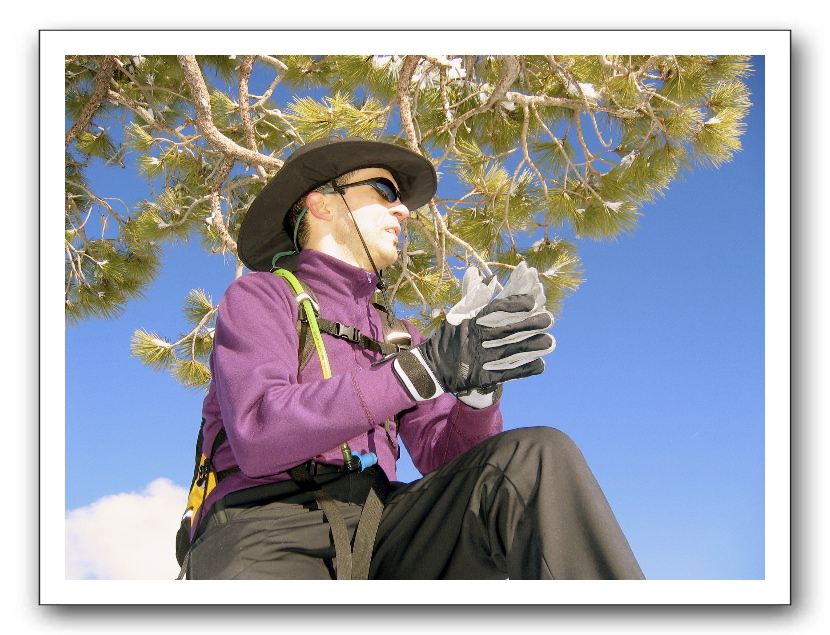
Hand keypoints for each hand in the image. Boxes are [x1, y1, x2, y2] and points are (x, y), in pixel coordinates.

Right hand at [449, 262, 554, 407]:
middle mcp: (477, 339)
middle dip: (531, 324)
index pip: (496, 309)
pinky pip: (508, 373)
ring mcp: (480, 359)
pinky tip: (540, 364)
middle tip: (549, 319)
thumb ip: (475, 298)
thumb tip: (491, 279)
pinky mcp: (484, 377)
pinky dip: (525, 369)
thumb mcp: (457, 315)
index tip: (532, 301)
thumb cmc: (447, 339)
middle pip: (509, 330)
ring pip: (512, 351)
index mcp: (470, 322)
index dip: (516, 304)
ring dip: (533, 346)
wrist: (432, 368)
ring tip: (550, 341)